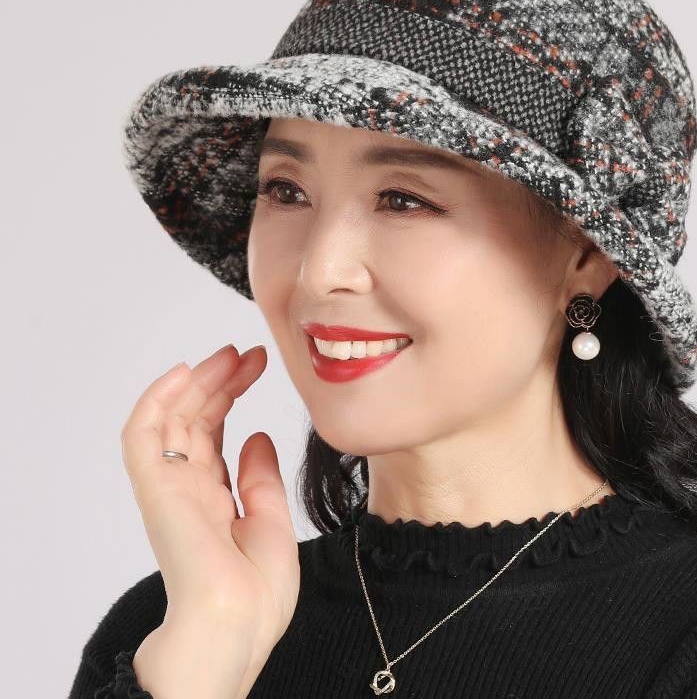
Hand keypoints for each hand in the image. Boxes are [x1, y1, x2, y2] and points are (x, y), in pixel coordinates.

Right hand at [121, 344, 299, 677]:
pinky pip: (142, 437)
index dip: (232, 395)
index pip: (214, 433)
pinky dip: (155, 402)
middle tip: (246, 353)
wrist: (237, 626)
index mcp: (213, 498)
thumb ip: (260, 477)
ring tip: (225, 355)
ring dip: (195, 383)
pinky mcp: (156, 489)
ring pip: (170, 420)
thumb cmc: (255, 591)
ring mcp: (170, 487)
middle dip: (219, 381)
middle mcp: (189, 488)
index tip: (257, 365)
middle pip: (194, 420)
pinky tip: (181, 374)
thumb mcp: (270, 520)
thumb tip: (257, 435)